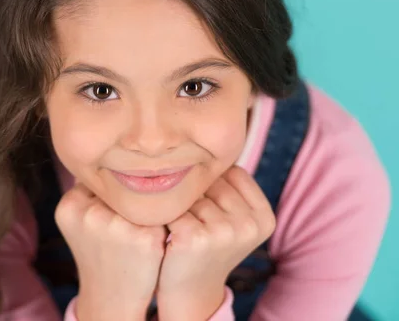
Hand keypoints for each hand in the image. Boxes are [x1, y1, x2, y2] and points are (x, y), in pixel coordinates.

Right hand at [55, 182, 166, 320]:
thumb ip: (88, 189)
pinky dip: (162, 218)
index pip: (98, 177)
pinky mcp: (146, 238)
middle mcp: (91, 213)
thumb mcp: (79, 220)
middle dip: (128, 196)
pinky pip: (161, 211)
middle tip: (129, 216)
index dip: (109, 190)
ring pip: (142, 195)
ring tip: (144, 223)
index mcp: (69, 206)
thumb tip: (111, 154)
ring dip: (148, 204)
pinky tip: (158, 231)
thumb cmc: (98, 253)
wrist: (110, 298)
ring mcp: (119, 226)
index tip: (113, 206)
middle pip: (120, 185)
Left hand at [156, 166, 275, 319]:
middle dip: (195, 194)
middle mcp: (249, 224)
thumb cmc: (207, 246)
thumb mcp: (232, 218)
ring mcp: (225, 231)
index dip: (213, 183)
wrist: (188, 291)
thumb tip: (210, 140)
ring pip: (190, 193)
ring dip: (178, 204)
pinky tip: (168, 232)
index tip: (207, 207)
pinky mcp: (196, 237)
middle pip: (211, 181)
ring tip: (180, 226)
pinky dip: (164, 215)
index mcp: (265, 217)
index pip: (233, 172)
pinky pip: (172, 207)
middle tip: (191, 219)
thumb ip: (230, 187)